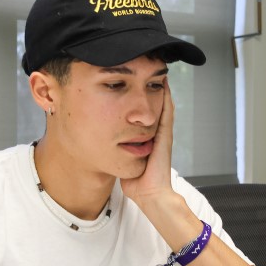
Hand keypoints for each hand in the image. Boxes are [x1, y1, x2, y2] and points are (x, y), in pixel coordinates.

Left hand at [121, 79, 174, 205]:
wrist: (150, 194)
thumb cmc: (136, 182)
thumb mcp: (122, 161)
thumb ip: (115, 152)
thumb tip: (99, 145)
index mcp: (146, 139)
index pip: (144, 113)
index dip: (140, 97)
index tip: (132, 82)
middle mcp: (156, 134)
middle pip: (154, 105)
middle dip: (150, 88)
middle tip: (147, 70)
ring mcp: (163, 135)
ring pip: (162, 106)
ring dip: (160, 89)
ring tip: (157, 71)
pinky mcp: (165, 137)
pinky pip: (166, 113)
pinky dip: (166, 98)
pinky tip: (164, 84)